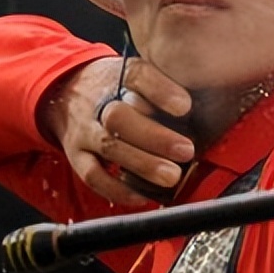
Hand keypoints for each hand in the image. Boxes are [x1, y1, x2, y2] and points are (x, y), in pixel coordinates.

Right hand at [38, 55, 194, 205]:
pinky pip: (92, 175)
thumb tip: (206, 110)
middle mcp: (99, 102)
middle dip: (155, 137)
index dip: (160, 91)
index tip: (185, 106)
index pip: (137, 76)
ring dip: (142, 164)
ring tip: (172, 177)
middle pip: (120, 117)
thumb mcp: (139, 75)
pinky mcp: (76, 155)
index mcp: (120, 76)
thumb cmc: (119, 88)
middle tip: (186, 151)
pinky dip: (117, 189)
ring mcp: (84, 129)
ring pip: (109, 146)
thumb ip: (166, 88)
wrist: (67, 90)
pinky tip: (143, 196)